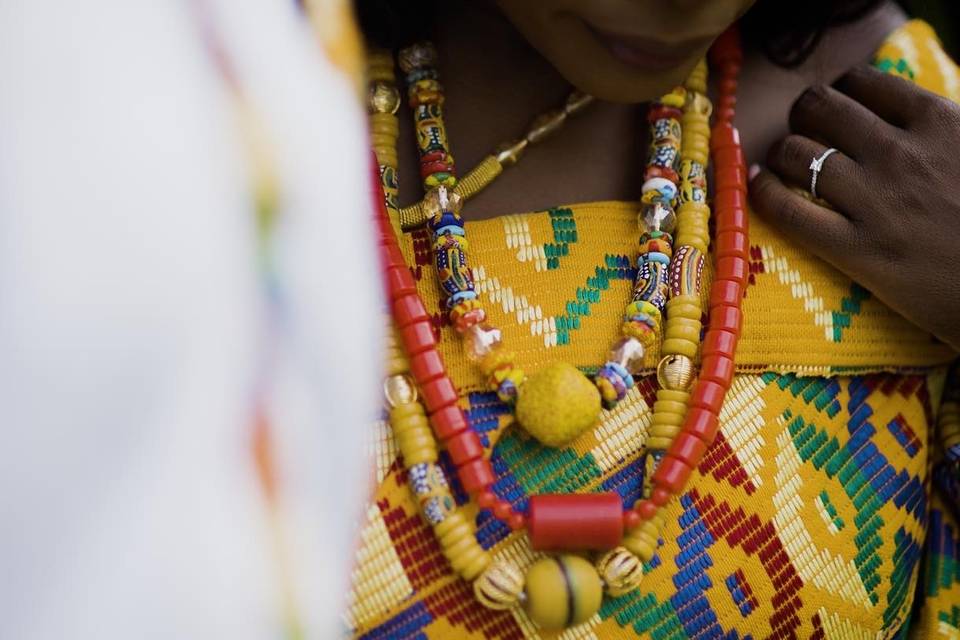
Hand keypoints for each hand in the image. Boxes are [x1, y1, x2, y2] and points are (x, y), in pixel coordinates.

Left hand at [750, 65, 959, 351]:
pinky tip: (760, 185)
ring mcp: (874, 200)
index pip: (863, 82)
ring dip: (781, 152)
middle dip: (803, 113)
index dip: (839, 91)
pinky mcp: (856, 249)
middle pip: (819, 109)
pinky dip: (764, 192)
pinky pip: (787, 210)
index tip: (837, 104)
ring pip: (796, 153)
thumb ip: (940, 130)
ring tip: (780, 161)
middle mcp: (899, 153)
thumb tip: (900, 115)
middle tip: (802, 128)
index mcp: (938, 122)